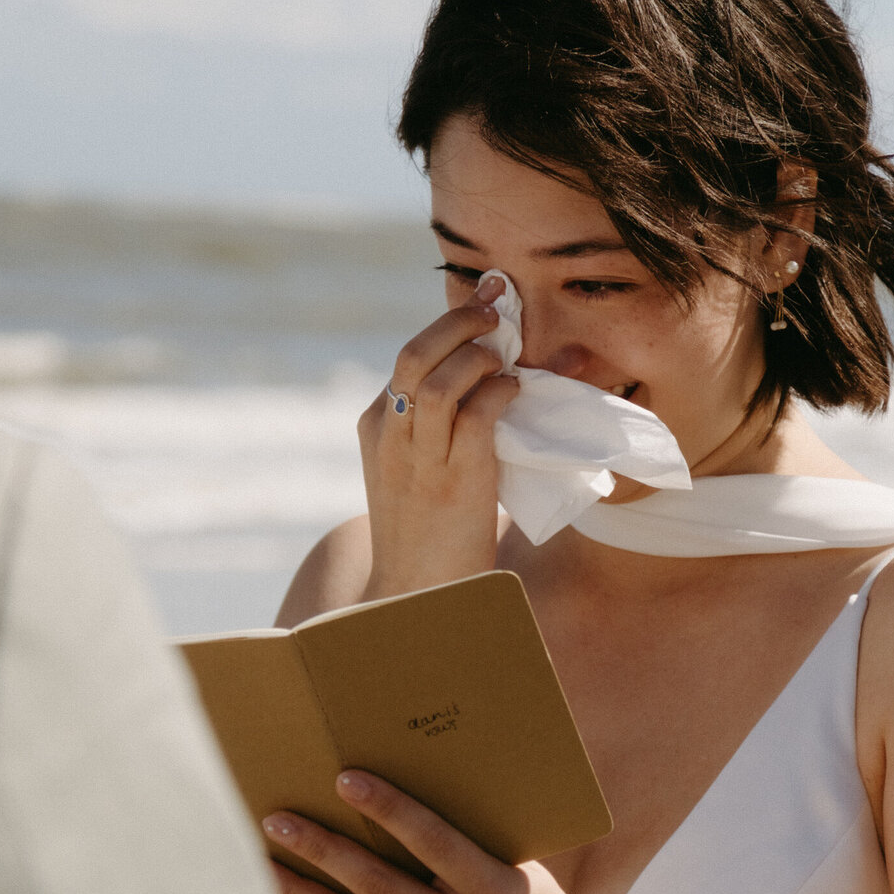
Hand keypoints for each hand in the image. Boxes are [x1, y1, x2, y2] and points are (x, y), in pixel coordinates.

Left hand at [263, 770, 602, 893]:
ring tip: (264, 859)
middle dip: (324, 848)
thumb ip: (475, 844)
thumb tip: (420, 790)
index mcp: (496, 891)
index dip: (390, 809)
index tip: (348, 779)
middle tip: (278, 819)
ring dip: (304, 889)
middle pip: (379, 883)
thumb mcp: (522, 873)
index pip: (435, 841)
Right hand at [359, 273, 518, 597]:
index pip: (409, 358)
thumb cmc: (429, 535)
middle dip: (460, 320)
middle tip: (499, 305)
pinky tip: (516, 390)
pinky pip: (474, 417)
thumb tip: (502, 381)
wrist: (416, 596)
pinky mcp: (453, 480)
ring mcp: (418, 459)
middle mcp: (389, 436)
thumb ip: (444, 429)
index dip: (449, 323)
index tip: (486, 297)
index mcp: (376, 427)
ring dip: (479, 354)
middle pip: (415, 354)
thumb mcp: (419, 471)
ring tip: (506, 352)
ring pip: (438, 380)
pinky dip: (499, 393)